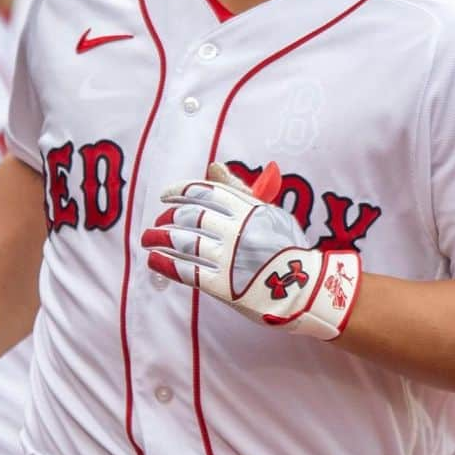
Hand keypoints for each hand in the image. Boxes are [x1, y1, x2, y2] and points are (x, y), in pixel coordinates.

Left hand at [141, 161, 361, 340]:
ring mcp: (229, 258)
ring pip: (183, 242)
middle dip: (167, 218)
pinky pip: (187, 271)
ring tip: (148, 239)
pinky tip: (154, 260)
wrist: (306, 288)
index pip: (205, 192)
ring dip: (160, 239)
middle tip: (156, 221)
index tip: (165, 196)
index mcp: (248, 209)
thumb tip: (213, 167)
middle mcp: (236, 230)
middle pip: (190, 217)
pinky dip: (166, 264)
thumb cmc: (287, 246)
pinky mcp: (223, 285)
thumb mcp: (268, 211)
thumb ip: (239, 189)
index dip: (180, 192)